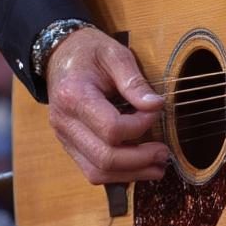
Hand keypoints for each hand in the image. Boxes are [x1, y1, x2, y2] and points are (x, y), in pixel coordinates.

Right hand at [45, 27, 169, 184]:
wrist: (60, 54)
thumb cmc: (90, 51)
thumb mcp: (115, 54)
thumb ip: (135, 81)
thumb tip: (155, 106)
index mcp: (74, 96)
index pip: (111, 128)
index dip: (140, 125)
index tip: (156, 111)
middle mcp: (65, 122)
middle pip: (104, 157)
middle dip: (139, 160)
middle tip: (164, 153)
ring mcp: (64, 137)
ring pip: (97, 172)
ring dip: (131, 173)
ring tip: (157, 167)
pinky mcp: (70, 145)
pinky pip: (92, 169)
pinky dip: (117, 173)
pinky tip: (138, 166)